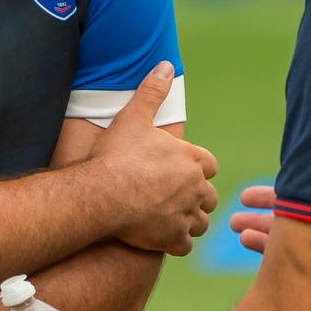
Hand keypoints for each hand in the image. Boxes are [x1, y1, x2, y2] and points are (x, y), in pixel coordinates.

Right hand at [87, 63, 218, 255]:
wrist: (101, 194)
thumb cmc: (116, 155)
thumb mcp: (133, 117)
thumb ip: (152, 92)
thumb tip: (164, 65)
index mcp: (191, 159)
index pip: (209, 165)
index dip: (196, 168)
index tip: (180, 170)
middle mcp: (195, 188)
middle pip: (208, 196)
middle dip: (195, 196)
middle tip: (173, 196)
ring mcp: (186, 216)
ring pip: (199, 222)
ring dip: (188, 220)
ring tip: (169, 217)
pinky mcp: (173, 240)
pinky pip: (184, 245)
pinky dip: (175, 242)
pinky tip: (160, 237)